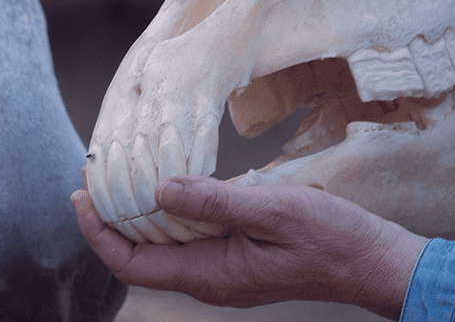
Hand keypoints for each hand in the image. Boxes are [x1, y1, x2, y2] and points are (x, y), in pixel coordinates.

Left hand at [71, 174, 428, 318]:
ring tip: (122, 175)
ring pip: (163, 247)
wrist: (374, 262)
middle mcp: (209, 279)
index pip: (130, 263)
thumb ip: (215, 200)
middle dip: (109, 219)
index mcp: (211, 274)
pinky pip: (189, 241)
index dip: (96, 231)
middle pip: (139, 256)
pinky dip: (170, 214)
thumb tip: (161, 188)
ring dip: (139, 214)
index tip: (79, 194)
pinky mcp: (237, 259)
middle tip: (92, 176)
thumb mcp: (274, 210)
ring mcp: (223, 272)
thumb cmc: (332, 240)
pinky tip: (171, 185)